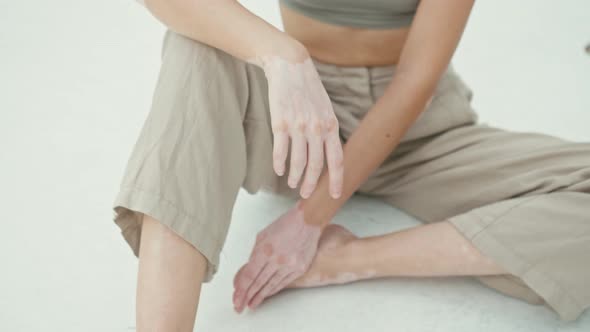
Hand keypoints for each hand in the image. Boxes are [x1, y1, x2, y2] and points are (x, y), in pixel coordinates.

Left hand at [232, 202, 321, 311]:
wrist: (308, 221)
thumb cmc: (285, 225)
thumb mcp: (262, 236)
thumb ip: (254, 255)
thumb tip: (246, 272)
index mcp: (265, 249)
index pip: (249, 275)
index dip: (241, 288)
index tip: (236, 297)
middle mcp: (277, 259)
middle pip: (258, 283)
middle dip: (247, 296)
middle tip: (239, 306)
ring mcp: (290, 265)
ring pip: (271, 285)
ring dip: (260, 297)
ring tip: (252, 304)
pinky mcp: (300, 268)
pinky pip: (283, 283)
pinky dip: (273, 290)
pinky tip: (266, 294)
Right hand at [260, 55, 343, 198]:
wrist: (289, 65)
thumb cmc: (307, 88)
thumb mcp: (325, 107)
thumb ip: (327, 129)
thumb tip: (327, 153)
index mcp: (331, 125)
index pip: (337, 159)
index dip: (337, 180)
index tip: (336, 195)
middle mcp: (317, 128)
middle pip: (316, 165)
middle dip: (312, 184)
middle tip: (306, 194)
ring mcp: (298, 126)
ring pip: (298, 161)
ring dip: (295, 177)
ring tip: (292, 184)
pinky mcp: (280, 123)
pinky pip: (280, 151)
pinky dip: (279, 164)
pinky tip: (279, 170)